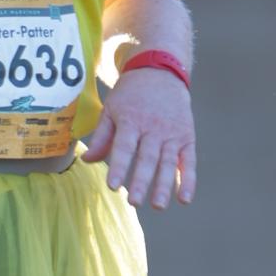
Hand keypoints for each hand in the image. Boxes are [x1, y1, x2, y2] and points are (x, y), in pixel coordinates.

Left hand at [84, 66, 196, 209]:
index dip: (119, 167)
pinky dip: (188, 180)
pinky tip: (184, 199)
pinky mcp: (186, 138)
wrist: (161, 70)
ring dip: (163, 185)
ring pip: (168, 162)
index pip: (124, 147)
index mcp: (132, 120)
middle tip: (135, 202)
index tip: (113, 186)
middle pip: (147, 158)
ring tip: (157, 205)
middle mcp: (153, 128)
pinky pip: (188, 162)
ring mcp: (172, 133)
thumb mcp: (112, 109)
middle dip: (141, 181)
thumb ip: (102, 136)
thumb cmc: (131, 93)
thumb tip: (87, 161)